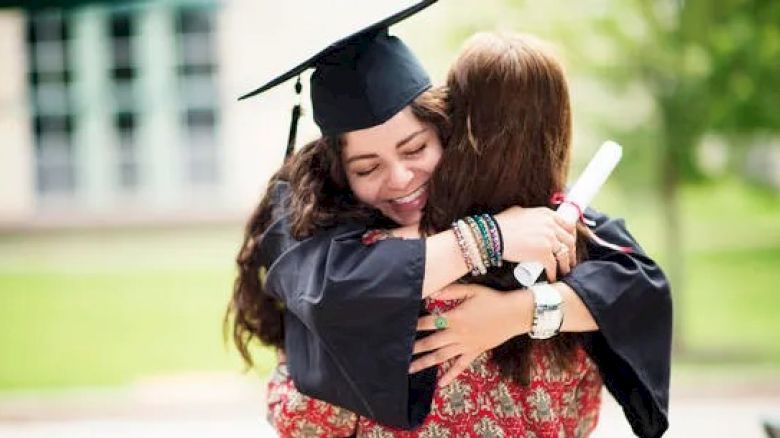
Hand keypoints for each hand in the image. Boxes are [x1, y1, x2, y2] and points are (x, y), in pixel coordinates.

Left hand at [409, 283, 532, 386]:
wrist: (515, 314)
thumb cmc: (493, 299)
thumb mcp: (472, 290)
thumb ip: (451, 290)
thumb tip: (431, 292)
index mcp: (455, 317)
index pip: (429, 322)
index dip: (414, 324)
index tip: (401, 328)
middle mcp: (458, 334)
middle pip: (431, 342)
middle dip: (414, 348)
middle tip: (398, 354)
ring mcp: (466, 345)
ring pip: (442, 357)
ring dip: (425, 363)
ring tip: (410, 370)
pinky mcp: (475, 352)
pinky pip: (460, 366)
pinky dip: (451, 375)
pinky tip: (441, 384)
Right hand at [493, 206, 576, 281]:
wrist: (493, 235)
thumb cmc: (501, 224)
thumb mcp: (519, 212)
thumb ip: (529, 214)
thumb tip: (529, 218)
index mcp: (547, 214)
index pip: (568, 225)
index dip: (571, 236)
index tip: (569, 244)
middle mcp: (551, 225)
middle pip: (570, 240)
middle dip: (571, 252)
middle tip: (569, 259)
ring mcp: (549, 239)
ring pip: (564, 254)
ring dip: (565, 265)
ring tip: (563, 271)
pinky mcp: (543, 253)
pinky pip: (553, 266)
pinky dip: (553, 273)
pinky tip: (551, 278)